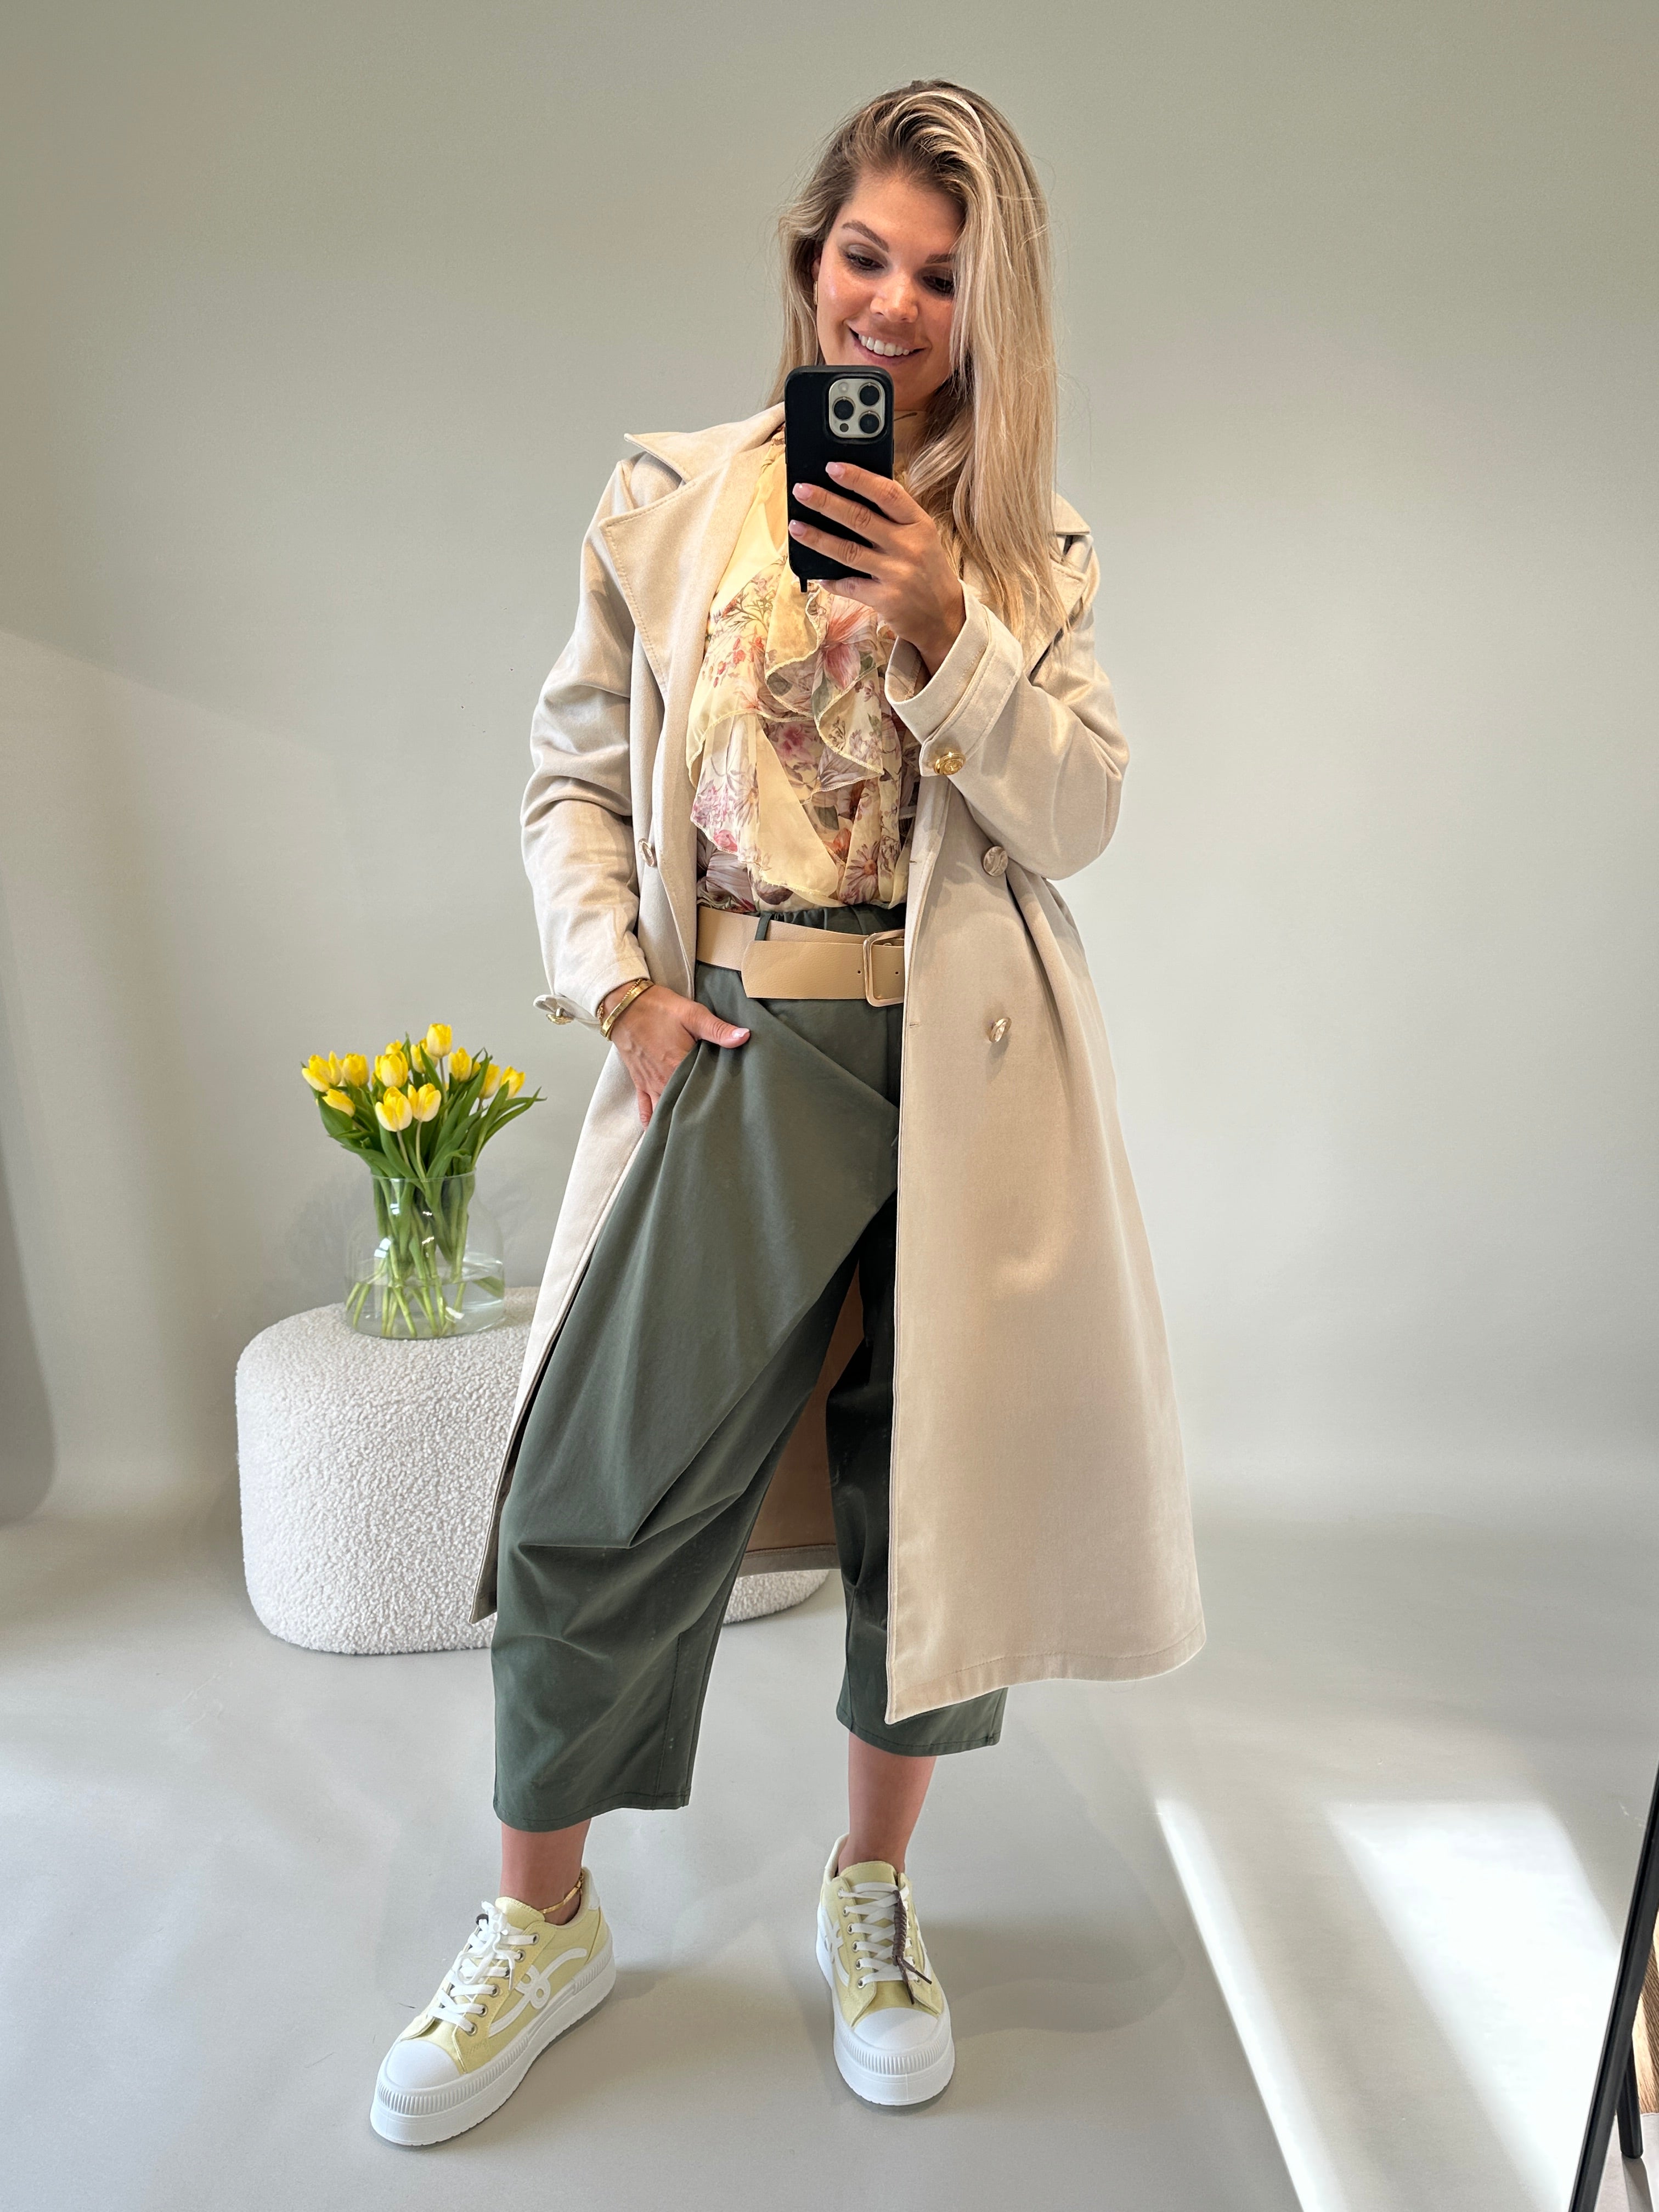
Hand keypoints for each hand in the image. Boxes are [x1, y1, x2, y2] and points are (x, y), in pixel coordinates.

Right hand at [598, 983, 748, 1126]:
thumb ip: (718, 1029)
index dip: (718, 1100)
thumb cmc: (657, 1009)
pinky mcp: (639, 1082)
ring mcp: (650, 1084)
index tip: (731, 1109)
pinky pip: (644, 1109)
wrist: (623, 1005)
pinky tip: (659, 1134)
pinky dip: (651, 1122)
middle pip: (684, 1106)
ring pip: (665, 1112)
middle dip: (699, 1116)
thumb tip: (744, 1037)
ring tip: (692, 1136)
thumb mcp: (692, 1014)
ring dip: (676, 1122)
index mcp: (678, 1067)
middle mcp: (663, 1081)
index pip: (703, 1092)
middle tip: (716, 1128)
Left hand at [788, 462, 966, 674]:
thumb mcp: (922, 537)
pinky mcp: (885, 599)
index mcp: (919, 523)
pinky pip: (848, 585)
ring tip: (795, 526)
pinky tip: (815, 571)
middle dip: (826, 502)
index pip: (887, 493)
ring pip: (848, 551)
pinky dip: (829, 579)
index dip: (858, 478)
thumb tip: (850, 495)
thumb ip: (894, 518)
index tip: (832, 467)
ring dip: (817, 538)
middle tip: (801, 490)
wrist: (944, 616)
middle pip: (860, 518)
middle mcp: (909, 546)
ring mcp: (897, 573)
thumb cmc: (927, 570)